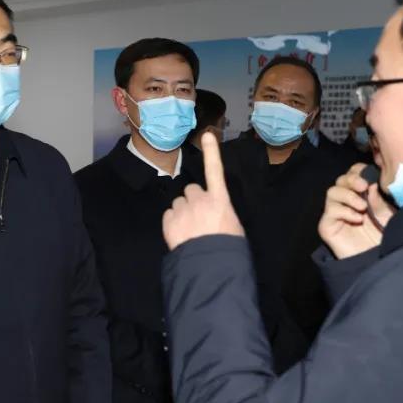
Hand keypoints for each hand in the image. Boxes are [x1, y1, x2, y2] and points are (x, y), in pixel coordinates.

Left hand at [162, 133, 243, 250]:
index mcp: (220, 200)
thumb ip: (221, 213)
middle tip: (199, 218)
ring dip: (182, 212)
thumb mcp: (233, 227)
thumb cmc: (227, 248)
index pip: (215, 171)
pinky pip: (168, 215)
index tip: (207, 135)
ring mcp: (183, 209)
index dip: (211, 152)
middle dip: (193, 200)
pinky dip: (172, 223)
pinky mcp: (169, 221)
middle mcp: (200, 200)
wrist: (210, 267)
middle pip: (191, 190)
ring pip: (178, 203)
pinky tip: (180, 235)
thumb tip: (214, 215)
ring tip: (190, 230)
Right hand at [318, 163, 393, 258]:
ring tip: (362, 207)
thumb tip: (371, 181)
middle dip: (352, 179)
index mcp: (360, 194)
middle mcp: (345, 202)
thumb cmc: (385, 235)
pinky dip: (344, 212)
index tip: (371, 175)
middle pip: (340, 180)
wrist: (378, 260)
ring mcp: (335, 214)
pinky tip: (358, 219)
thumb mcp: (387, 212)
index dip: (359, 171)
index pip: (353, 174)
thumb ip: (378, 196)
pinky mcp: (327, 226)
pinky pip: (330, 211)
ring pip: (332, 192)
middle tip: (364, 186)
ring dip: (348, 195)